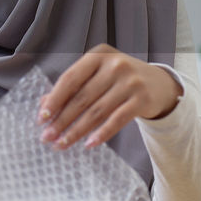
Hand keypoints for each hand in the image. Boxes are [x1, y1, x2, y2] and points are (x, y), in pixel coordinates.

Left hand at [37, 44, 181, 149]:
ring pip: (97, 111)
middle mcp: (114, 65)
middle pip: (81, 98)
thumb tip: (43, 105)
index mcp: (98, 55)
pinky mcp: (142, 99)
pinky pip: (117, 120)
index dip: (54, 99)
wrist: (159, 83)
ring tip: (62, 144)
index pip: (70, 78)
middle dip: (62, 120)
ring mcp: (130, 82)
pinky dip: (101, 134)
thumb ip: (73, 87)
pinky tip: (88, 145)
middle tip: (47, 137)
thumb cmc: (119, 79)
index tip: (41, 118)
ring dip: (76, 131)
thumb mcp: (97, 75)